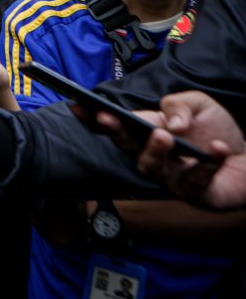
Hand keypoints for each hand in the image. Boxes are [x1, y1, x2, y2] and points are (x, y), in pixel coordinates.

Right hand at [98, 92, 245, 209]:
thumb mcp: (199, 104)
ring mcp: (171, 177)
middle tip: (108, 118)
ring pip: (151, 168)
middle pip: (126, 147)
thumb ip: (178, 104)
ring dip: (154, 151)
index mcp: (148, 131)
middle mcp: (154, 156)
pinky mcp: (195, 194)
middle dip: (115, 132)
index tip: (79, 106)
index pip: (117, 125)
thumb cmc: (218, 130)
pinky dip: (207, 163)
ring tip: (164, 135)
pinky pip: (195, 180)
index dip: (95, 117)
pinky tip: (218, 149)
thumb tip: (169, 123)